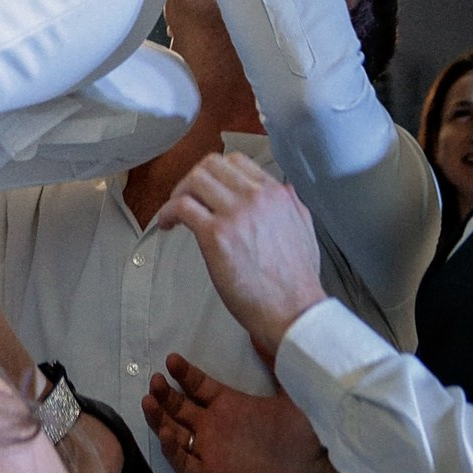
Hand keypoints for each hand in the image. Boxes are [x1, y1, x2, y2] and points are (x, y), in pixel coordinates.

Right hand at [144, 353, 358, 472]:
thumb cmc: (303, 438)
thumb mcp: (291, 393)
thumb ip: (275, 362)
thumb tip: (263, 329)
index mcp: (231, 406)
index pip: (197, 386)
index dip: (183, 373)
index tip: (171, 359)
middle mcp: (216, 427)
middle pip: (179, 408)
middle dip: (164, 393)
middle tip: (155, 380)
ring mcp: (212, 452)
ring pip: (174, 433)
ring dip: (159, 418)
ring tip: (149, 401)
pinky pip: (183, 463)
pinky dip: (171, 450)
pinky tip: (166, 433)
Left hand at [159, 151, 326, 357]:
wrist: (294, 311)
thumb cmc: (298, 281)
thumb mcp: (305, 229)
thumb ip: (291, 205)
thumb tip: (282, 189)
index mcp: (276, 193)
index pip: (236, 161)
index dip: (216, 172)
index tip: (207, 189)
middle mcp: (255, 196)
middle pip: (210, 165)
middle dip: (193, 179)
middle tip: (187, 198)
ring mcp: (235, 213)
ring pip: (194, 180)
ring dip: (179, 193)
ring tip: (175, 212)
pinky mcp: (216, 235)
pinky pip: (182, 207)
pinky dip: (168, 212)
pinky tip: (168, 224)